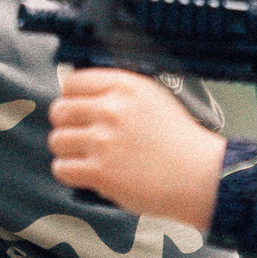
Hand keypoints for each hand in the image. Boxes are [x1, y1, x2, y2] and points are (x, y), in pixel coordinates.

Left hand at [46, 67, 224, 229]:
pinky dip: (70, 172)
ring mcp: (104, 141)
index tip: (76, 108)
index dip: (70, 97)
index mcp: (125, 86)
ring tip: (86, 156)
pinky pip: (62, 168)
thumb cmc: (180, 140)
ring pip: (57, 140)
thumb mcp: (154, 97)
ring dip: (68, 150)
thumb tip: (83, 91)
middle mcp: (111, 110)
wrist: (199, 175)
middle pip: (60, 110)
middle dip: (67, 124)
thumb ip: (120, 91)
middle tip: (80, 135)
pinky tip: (86, 172)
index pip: (73, 82)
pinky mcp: (100, 172)